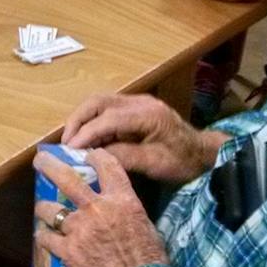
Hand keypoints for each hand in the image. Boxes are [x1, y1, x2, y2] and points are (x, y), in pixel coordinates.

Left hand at [33, 149, 169, 266]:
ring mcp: (79, 229)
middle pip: (66, 178)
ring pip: (50, 209)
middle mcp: (97, 209)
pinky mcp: (67, 251)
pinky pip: (46, 238)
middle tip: (40, 161)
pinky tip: (43, 238)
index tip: (87, 154)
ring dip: (44, 208)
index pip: (107, 166)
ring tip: (42, 209)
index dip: (95, 156)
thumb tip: (121, 211)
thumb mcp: (146, 228)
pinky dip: (44, 237)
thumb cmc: (150, 263)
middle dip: (50, 166)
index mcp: (122, 201)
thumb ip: (128, 213)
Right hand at [61, 93, 222, 183]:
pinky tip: (87, 141)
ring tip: (71, 142)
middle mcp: (140, 102)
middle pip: (99, 102)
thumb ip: (124, 157)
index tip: (70, 148)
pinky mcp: (134, 109)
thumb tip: (93, 155)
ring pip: (99, 103)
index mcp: (148, 114)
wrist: (202, 154)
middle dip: (78, 120)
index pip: (108, 118)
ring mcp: (136, 102)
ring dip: (82, 120)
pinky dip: (92, 123)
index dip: (87, 132)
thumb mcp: (155, 164)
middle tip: (64, 142)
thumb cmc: (182, 161)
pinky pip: (106, 110)